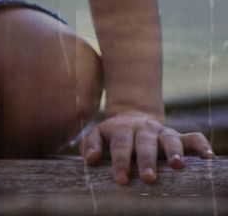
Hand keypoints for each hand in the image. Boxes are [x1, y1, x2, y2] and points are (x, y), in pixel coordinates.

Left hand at [81, 112, 213, 183]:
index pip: (121, 145)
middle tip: (148, 178)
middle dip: (147, 160)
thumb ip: (91, 145)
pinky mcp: (178, 135)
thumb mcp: (97, 134)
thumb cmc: (113, 135)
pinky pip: (193, 138)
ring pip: (170, 138)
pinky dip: (201, 145)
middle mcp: (144, 129)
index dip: (121, 162)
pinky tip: (207, 157)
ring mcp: (162, 131)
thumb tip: (91, 159)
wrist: (132, 118)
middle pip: (145, 143)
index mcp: (122, 129)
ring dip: (174, 151)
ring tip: (177, 165)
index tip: (121, 180)